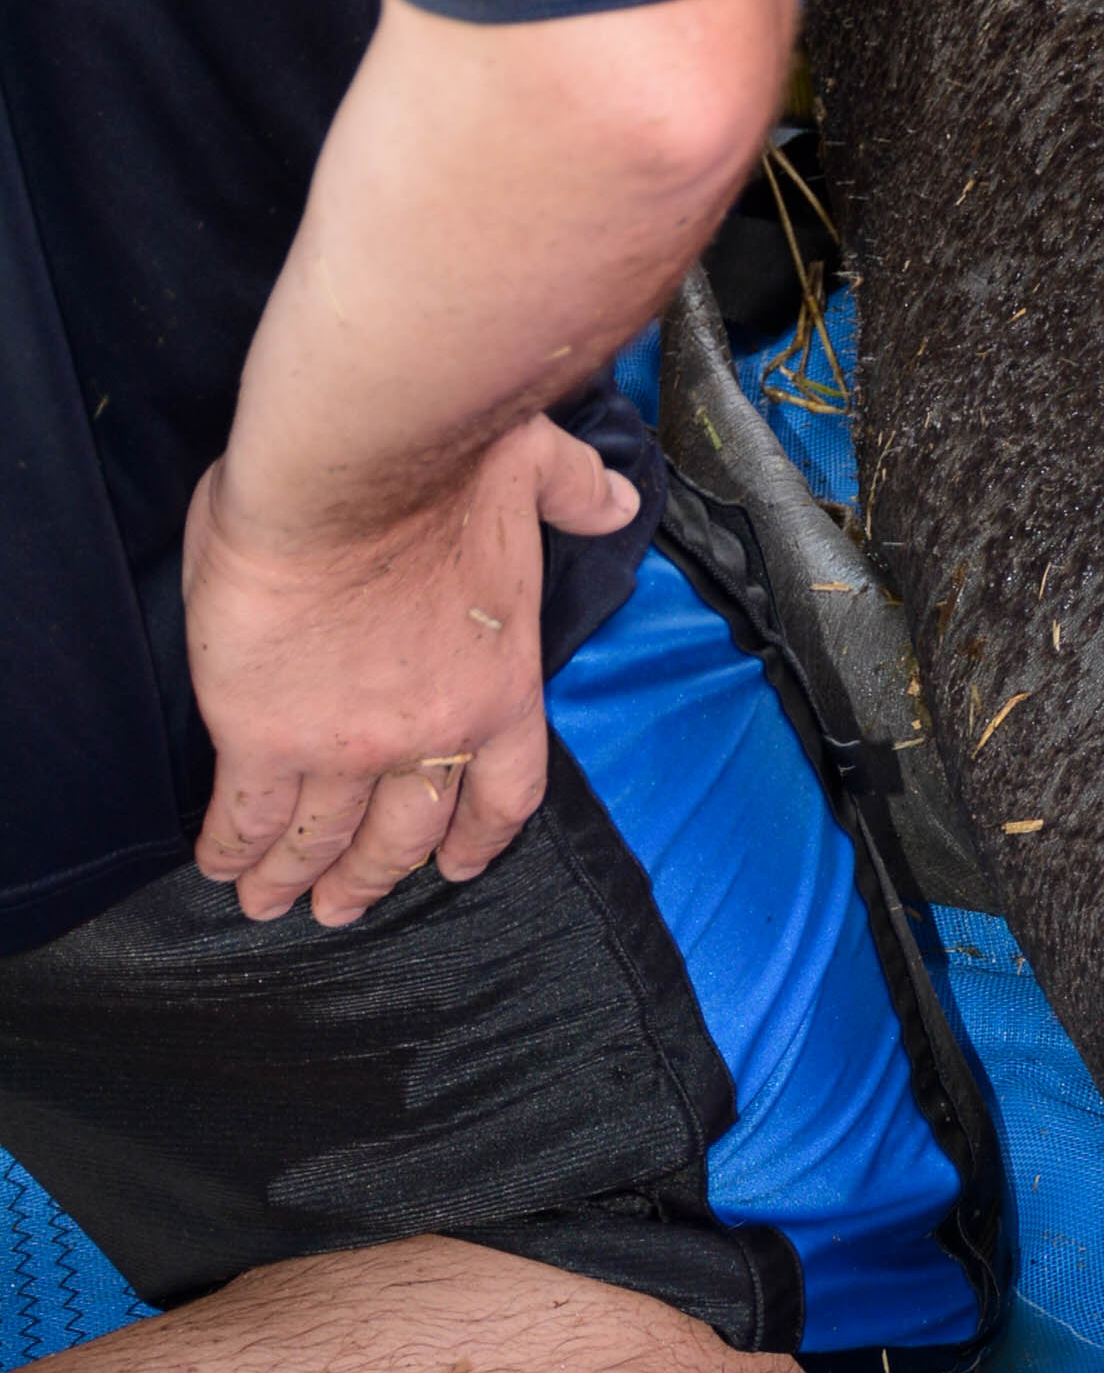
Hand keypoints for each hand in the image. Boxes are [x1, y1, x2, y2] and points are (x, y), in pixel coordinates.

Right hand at [184, 415, 638, 926]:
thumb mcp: (536, 474)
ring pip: (322, 836)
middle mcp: (431, 732)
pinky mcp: (263, 732)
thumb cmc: (446, 466)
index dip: (481, 837)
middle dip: (372, 876)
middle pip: (406, 834)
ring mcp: (347, 743)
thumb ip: (574, 495)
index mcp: (501, 684)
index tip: (460, 864)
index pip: (506, 792)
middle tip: (343, 906)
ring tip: (273, 903)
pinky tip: (221, 862)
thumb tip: (614, 500)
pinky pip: (249, 812)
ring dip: (297, 875)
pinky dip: (233, 844)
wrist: (358, 467)